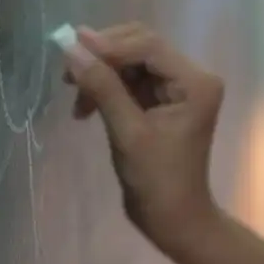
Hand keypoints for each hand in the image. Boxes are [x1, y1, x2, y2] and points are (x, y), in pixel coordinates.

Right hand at [60, 22, 225, 244]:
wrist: (174, 218)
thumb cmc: (157, 180)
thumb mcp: (127, 132)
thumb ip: (102, 87)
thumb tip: (71, 49)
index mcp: (195, 82)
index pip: (149, 46)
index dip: (109, 44)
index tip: (70, 49)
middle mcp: (191, 77)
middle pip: (141, 47)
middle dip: (104, 56)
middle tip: (67, 71)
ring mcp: (177, 88)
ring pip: (132, 62)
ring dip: (101, 73)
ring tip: (74, 96)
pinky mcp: (162, 101)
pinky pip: (130, 81)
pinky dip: (107, 88)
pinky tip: (85, 108)